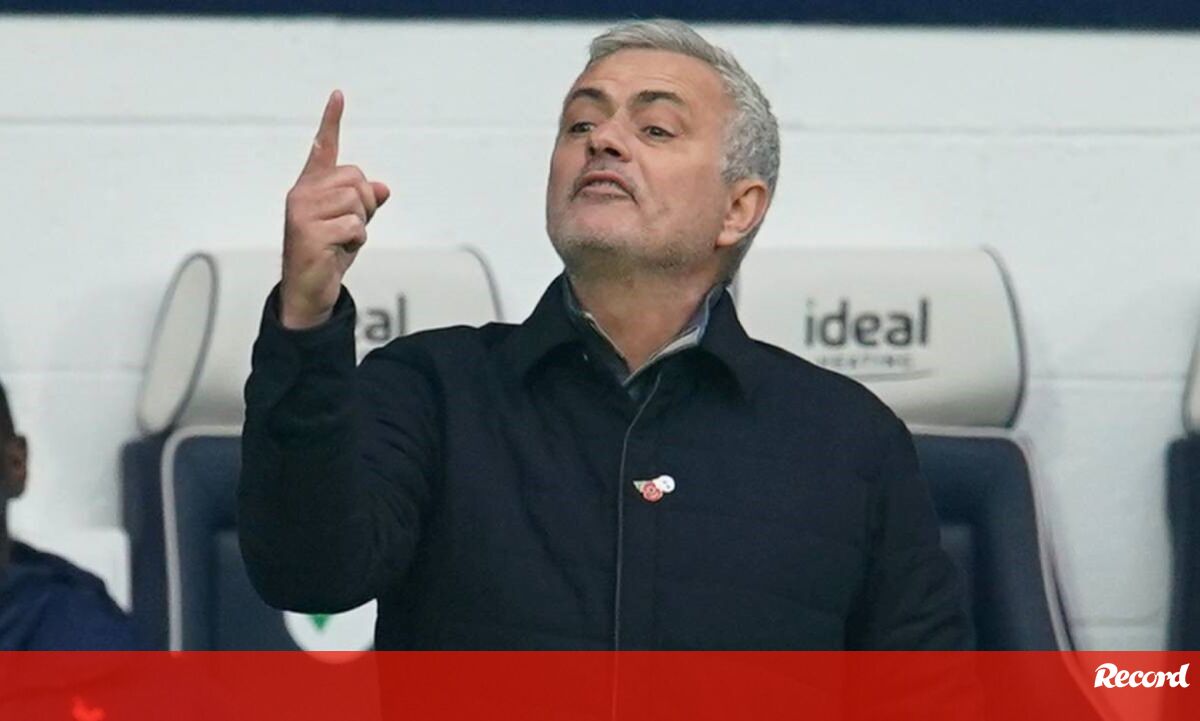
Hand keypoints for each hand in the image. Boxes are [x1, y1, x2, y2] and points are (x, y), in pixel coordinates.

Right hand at [280, 90, 390, 328]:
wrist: (309, 292)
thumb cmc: (329, 255)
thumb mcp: (352, 225)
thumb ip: (365, 203)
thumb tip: (383, 187)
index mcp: (310, 188)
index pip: (322, 149)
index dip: (331, 121)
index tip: (338, 95)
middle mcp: (302, 194)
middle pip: (355, 178)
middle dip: (365, 204)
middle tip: (349, 228)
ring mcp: (302, 212)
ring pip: (357, 202)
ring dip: (360, 226)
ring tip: (341, 241)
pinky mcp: (308, 233)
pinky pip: (354, 226)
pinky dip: (356, 241)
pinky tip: (337, 252)